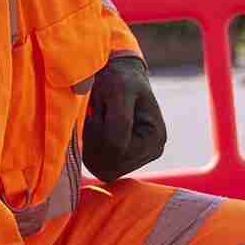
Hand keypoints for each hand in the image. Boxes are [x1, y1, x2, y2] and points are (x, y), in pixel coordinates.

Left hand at [78, 50, 166, 181]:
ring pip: (101, 169)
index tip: (96, 111)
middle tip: (93, 116)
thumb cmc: (119, 78)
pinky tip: (93, 130)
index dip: (98, 134)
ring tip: (94, 121)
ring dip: (90, 146)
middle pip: (110, 166)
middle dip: (94, 142)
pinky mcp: (121, 161)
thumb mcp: (119, 91)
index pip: (117, 152)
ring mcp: (136, 159)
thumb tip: (116, 148)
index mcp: (155, 137)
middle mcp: (150, 152)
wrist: (118, 75)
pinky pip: (97, 167)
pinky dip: (89, 150)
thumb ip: (119, 120)